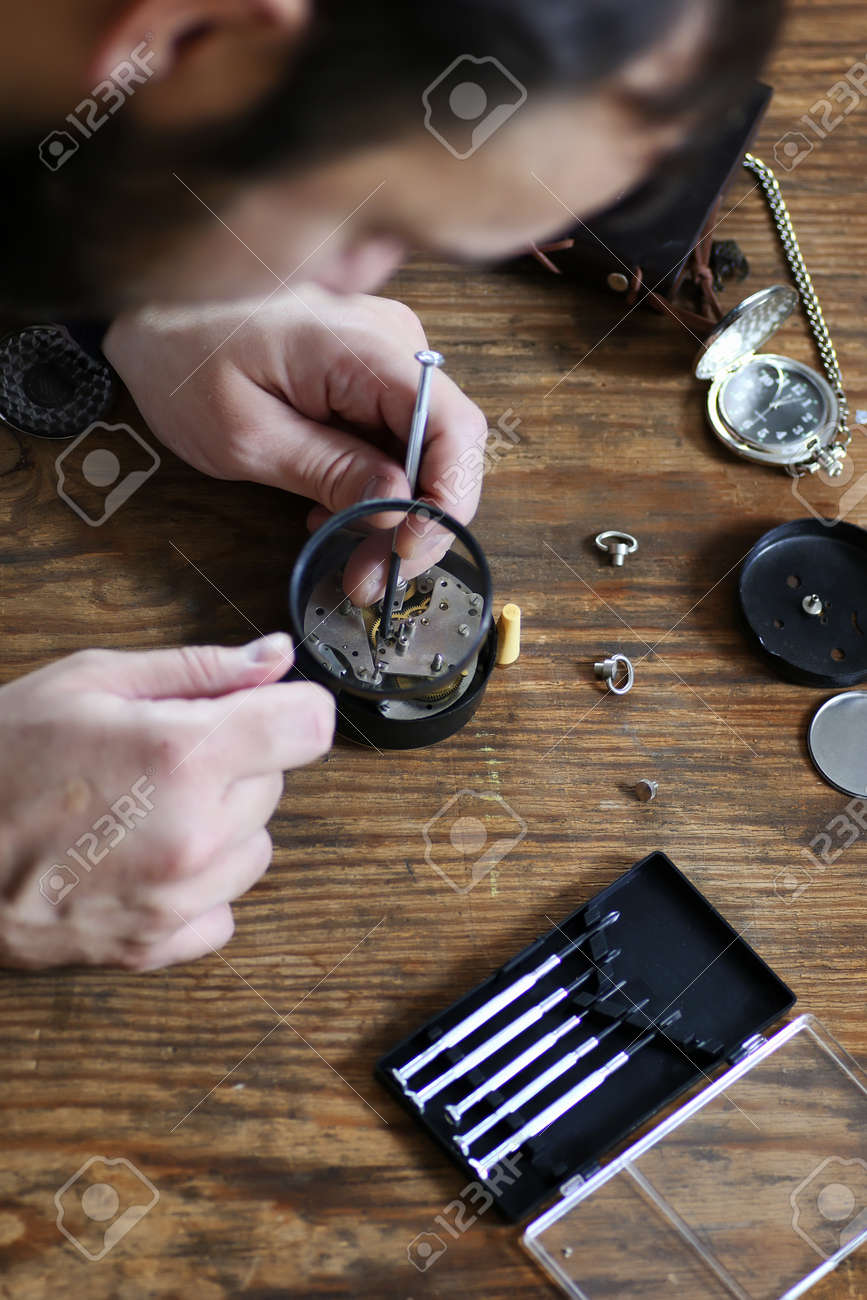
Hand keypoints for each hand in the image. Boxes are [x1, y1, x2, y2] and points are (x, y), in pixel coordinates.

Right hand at [0, 634, 333, 970]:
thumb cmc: (1, 755)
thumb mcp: (92, 681)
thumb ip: (201, 669)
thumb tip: (278, 658)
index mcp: (183, 755)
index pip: (308, 726)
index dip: (290, 709)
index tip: (266, 709)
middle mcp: (194, 834)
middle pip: (276, 783)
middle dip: (235, 761)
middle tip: (162, 755)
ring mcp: (175, 899)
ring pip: (256, 847)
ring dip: (221, 826)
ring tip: (146, 808)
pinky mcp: (153, 947)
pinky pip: (222, 911)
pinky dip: (197, 887)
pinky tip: (142, 860)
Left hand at [104, 287, 489, 602]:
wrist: (151, 314)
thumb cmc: (184, 360)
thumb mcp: (249, 435)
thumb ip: (330, 469)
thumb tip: (397, 508)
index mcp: (366, 346)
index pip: (453, 426)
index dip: (447, 498)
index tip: (410, 550)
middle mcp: (391, 342)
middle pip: (445, 447)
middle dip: (418, 524)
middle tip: (374, 579)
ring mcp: (382, 355)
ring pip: (423, 452)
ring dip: (395, 515)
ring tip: (352, 560)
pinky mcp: (367, 373)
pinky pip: (393, 440)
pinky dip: (376, 487)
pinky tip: (336, 513)